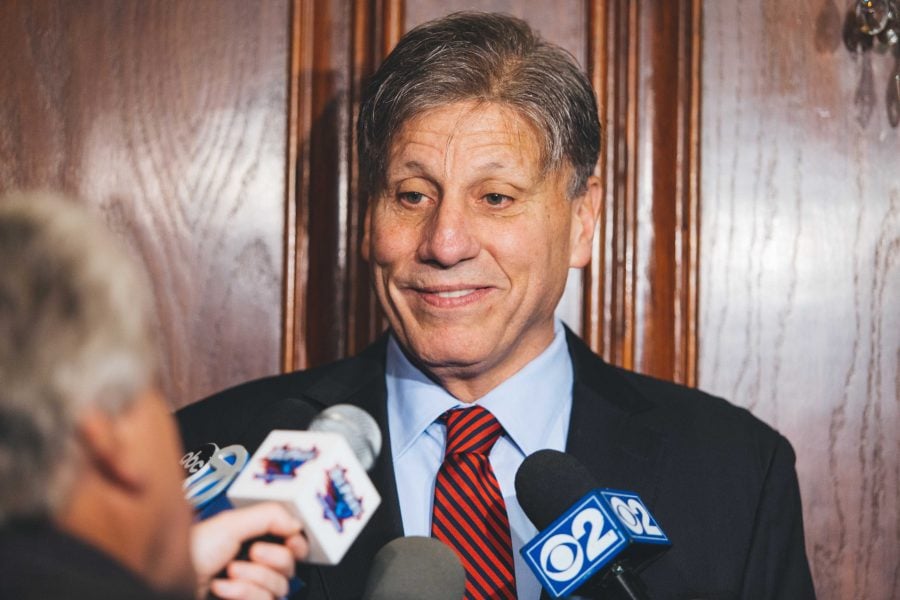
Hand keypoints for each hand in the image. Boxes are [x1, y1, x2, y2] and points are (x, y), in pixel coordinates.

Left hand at [191, 503, 308, 599]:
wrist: (168, 583)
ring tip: (229, 571)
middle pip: (290, 564)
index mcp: (254, 537)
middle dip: (271, 558)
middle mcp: (255, 562)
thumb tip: (296, 523)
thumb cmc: (189, 552)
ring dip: (253, 578)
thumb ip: (268, 516)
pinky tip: (222, 588)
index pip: (292, 541)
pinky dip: (243, 594)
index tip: (292, 540)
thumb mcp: (230, 523)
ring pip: (280, 586)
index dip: (296, 541)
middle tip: (252, 552)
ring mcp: (251, 587)